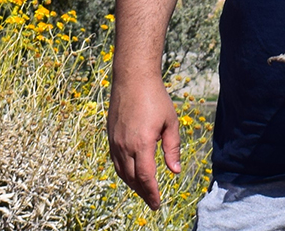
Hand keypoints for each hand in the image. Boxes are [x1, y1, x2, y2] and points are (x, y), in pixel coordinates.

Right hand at [107, 74, 180, 210]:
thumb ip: (172, 148)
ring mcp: (115, 142)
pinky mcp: (110, 137)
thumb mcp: (171, 122)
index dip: (151, 193)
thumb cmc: (156, 98)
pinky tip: (131, 175)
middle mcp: (125, 146)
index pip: (146, 177)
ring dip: (132, 184)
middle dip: (143, 192)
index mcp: (142, 143)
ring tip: (144, 191)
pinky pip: (115, 162)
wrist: (132, 80)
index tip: (157, 204)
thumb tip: (174, 171)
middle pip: (132, 178)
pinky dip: (124, 173)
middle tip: (153, 202)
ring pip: (121, 172)